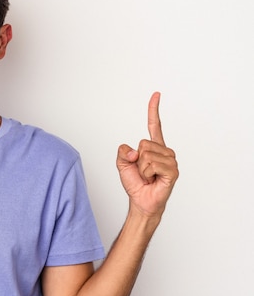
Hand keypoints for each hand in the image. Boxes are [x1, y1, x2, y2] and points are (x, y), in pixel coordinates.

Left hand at [116, 92, 178, 218]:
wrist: (141, 201)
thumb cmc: (135, 183)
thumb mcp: (122, 163)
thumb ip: (123, 151)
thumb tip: (135, 151)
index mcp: (154, 147)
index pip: (155, 125)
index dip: (154, 110)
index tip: (156, 94)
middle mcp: (165, 151)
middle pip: (143, 143)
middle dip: (136, 159)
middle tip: (142, 171)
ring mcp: (170, 161)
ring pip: (146, 154)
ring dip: (141, 168)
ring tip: (148, 176)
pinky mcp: (172, 171)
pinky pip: (151, 164)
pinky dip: (146, 173)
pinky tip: (153, 180)